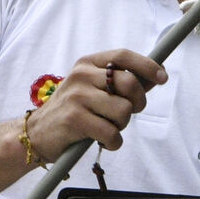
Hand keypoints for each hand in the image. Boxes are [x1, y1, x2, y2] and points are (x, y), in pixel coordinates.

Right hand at [27, 49, 167, 161]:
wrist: (37, 133)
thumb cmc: (73, 110)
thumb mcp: (92, 88)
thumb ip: (120, 82)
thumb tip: (156, 76)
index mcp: (87, 63)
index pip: (123, 56)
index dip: (147, 65)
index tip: (162, 77)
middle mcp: (82, 76)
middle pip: (129, 83)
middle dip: (138, 102)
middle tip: (131, 112)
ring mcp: (77, 97)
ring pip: (124, 110)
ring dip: (122, 125)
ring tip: (108, 127)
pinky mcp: (74, 120)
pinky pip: (112, 133)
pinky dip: (114, 142)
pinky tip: (103, 141)